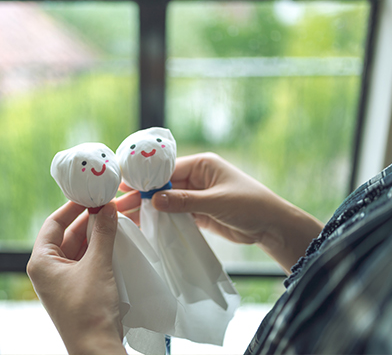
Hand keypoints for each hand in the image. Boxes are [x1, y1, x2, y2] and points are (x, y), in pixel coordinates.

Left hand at [27, 201, 125, 354]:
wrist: (97, 348)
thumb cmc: (90, 309)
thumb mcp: (98, 265)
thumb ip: (103, 233)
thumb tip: (108, 207)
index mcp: (42, 261)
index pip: (54, 223)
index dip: (73, 206)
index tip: (91, 193)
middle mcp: (49, 268)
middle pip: (69, 233)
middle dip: (91, 219)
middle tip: (111, 203)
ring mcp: (63, 279)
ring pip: (81, 246)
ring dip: (99, 233)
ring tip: (118, 217)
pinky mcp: (78, 287)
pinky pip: (88, 260)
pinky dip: (102, 249)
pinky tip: (118, 238)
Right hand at [117, 153, 322, 272]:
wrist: (272, 226)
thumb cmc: (250, 205)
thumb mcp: (216, 202)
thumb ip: (185, 201)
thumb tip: (155, 200)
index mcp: (202, 164)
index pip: (167, 169)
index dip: (145, 178)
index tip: (125, 184)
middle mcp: (196, 177)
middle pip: (163, 185)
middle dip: (143, 194)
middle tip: (120, 203)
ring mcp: (196, 195)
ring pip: (167, 200)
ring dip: (149, 208)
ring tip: (127, 215)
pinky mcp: (198, 212)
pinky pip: (175, 213)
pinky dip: (161, 219)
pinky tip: (145, 224)